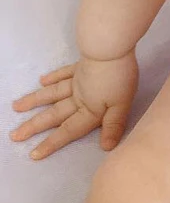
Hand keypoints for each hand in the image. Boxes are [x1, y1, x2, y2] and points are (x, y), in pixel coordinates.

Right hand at [10, 51, 137, 159]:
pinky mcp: (81, 65)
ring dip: (35, 101)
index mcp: (88, 109)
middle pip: (54, 114)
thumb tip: (105, 147)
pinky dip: (52, 77)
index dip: (52, 143)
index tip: (33, 155)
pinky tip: (42, 80)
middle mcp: (78, 97)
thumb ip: (113, 125)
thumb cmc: (119, 77)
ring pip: (52, 94)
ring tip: (16, 107)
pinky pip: (63, 73)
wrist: (111, 48)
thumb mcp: (122, 104)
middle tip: (14, 135)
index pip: (69, 130)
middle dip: (34, 126)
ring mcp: (77, 79)